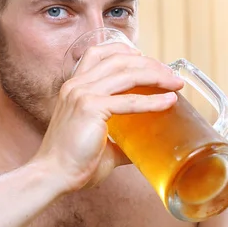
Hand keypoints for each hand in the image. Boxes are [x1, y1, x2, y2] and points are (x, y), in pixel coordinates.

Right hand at [34, 42, 184, 191]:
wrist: (52, 175)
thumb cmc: (73, 162)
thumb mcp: (99, 141)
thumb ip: (120, 140)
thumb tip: (142, 147)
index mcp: (74, 86)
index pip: (99, 53)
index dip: (125, 51)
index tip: (147, 59)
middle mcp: (77, 84)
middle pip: (119, 59)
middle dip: (149, 63)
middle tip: (170, 74)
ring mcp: (82, 94)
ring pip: (127, 73)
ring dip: (156, 75)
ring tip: (175, 83)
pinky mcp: (91, 108)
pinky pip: (129, 101)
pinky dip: (152, 100)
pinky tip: (169, 100)